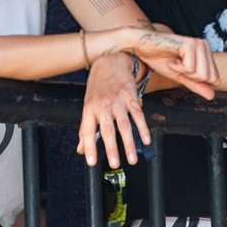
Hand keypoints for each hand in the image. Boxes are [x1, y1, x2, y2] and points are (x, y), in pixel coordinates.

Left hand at [76, 53, 148, 168]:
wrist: (109, 63)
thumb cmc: (98, 87)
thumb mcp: (87, 105)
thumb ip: (86, 128)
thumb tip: (81, 149)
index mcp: (90, 109)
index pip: (87, 131)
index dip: (88, 147)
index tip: (91, 161)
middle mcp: (103, 106)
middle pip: (108, 130)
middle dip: (111, 148)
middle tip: (115, 163)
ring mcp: (118, 101)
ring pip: (124, 125)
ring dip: (129, 143)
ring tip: (132, 159)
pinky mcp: (131, 96)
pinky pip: (138, 114)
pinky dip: (142, 128)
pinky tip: (146, 140)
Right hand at [129, 29, 219, 99]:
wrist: (142, 46)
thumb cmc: (159, 59)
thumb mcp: (180, 76)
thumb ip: (196, 84)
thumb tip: (212, 96)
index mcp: (206, 51)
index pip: (215, 79)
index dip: (195, 80)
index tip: (181, 69)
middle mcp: (205, 45)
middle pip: (209, 77)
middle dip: (190, 77)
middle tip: (176, 66)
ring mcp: (198, 43)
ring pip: (202, 74)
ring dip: (183, 72)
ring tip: (173, 62)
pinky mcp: (189, 44)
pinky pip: (190, 68)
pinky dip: (178, 68)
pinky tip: (170, 60)